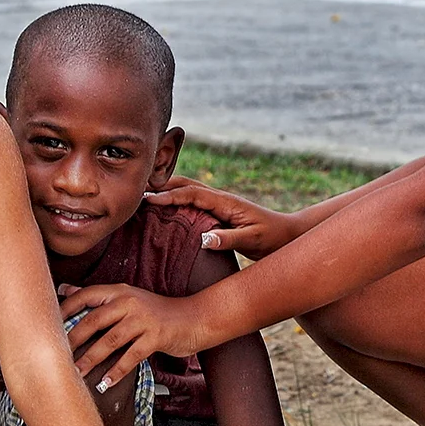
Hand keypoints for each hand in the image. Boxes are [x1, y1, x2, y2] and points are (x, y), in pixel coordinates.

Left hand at [60, 282, 204, 389]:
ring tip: (77, 372)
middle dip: (73, 338)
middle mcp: (130, 302)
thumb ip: (100, 298)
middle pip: (94, 320)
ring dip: (91, 358)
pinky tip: (105, 383)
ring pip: (110, 340)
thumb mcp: (129, 298)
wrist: (195, 318)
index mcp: (120, 292)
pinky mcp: (156, 337)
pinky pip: (131, 356)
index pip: (87, 296)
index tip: (46, 323)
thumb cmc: (158, 313)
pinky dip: (116, 371)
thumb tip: (66, 290)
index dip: (66, 308)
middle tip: (54, 355)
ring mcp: (143, 320)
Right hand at [147, 180, 301, 258]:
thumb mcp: (252, 241)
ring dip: (167, 190)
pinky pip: (193, 202)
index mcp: (226, 202)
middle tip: (136, 190)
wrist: (288, 235)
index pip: (191, 193)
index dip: (169, 195)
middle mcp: (221, 199)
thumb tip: (204, 239)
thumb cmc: (272, 238)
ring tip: (143, 195)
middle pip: (185, 184)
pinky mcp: (219, 212)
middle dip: (162, 185)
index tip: (147, 199)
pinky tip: (164, 209)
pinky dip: (176, 200)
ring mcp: (219, 204)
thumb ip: (229, 239)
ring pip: (188, 190)